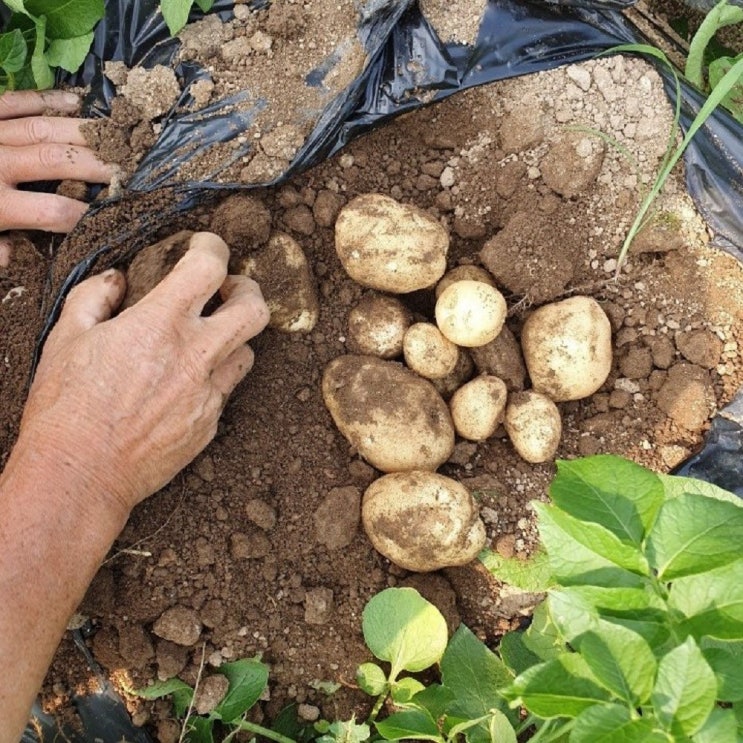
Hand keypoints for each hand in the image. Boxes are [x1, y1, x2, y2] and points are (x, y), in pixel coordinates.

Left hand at [0, 90, 112, 234]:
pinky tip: (76, 102)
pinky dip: (47, 99)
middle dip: (96, 165)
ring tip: (114, 137)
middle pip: (56, 160)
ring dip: (82, 132)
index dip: (83, 215)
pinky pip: (15, 101)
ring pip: (43, 128)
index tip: (104, 216)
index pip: (52, 211)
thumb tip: (16, 253)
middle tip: (125, 170)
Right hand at [15, 232, 269, 517]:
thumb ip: (94, 297)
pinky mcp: (211, 423)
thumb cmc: (66, 408)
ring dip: (233, 337)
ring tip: (206, 338)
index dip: (212, 247)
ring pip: (249, 351)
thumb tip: (117, 280)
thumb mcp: (65, 339)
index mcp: (160, 323)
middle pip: (256, 309)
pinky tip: (186, 383)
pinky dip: (214, 377)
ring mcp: (209, 392)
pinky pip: (227, 390)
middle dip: (247, 289)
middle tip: (228, 290)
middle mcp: (196, 355)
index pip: (210, 266)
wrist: (82, 476)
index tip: (203, 247)